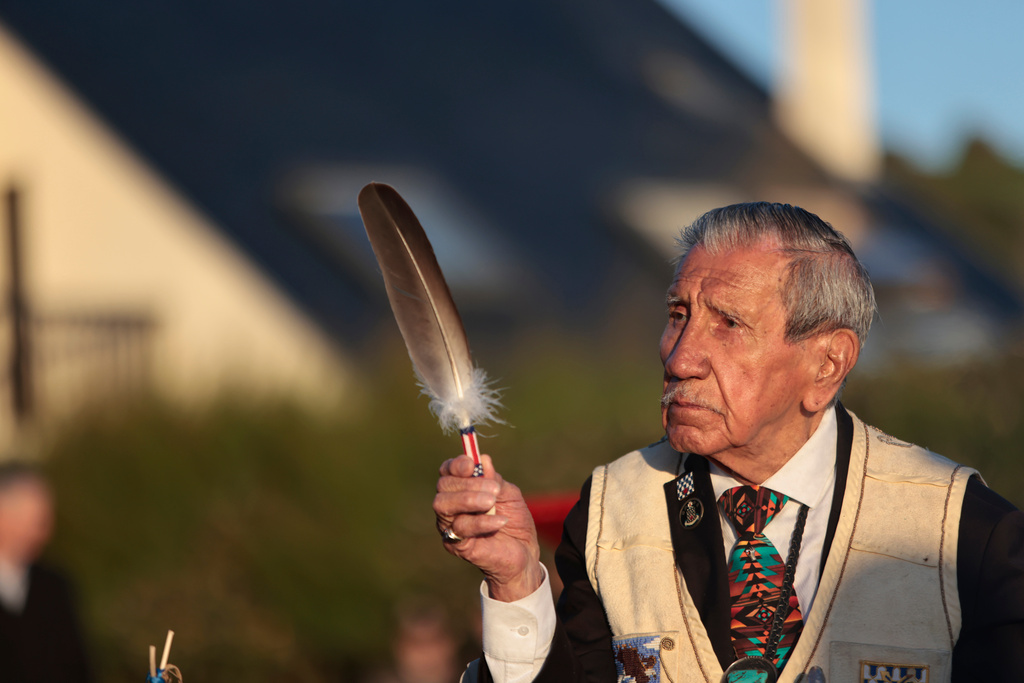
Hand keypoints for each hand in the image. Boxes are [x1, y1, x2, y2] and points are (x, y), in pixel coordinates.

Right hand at [433, 454, 543, 601]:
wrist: (524, 553)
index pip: (447, 471)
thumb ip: (495, 479)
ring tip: (492, 502)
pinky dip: (481, 522)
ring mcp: (450, 526)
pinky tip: (500, 521)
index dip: (456, 464)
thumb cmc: (514, 521)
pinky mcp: (456, 545)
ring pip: (443, 505)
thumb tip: (483, 459)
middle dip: (467, 483)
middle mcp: (450, 507)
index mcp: (461, 490)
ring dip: (469, 499)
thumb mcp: (509, 495)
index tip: (472, 465)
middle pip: (443, 486)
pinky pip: (460, 528)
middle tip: (493, 490)